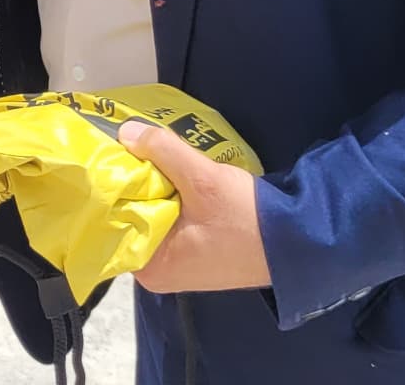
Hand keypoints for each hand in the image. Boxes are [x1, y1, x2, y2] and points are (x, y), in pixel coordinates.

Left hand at [117, 122, 270, 292]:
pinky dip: (173, 196)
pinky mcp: (197, 252)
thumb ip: (163, 152)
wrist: (299, 241)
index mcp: (151, 266)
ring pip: (154, 214)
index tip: (105, 155)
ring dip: (156, 186)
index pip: (113, 222)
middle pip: (133, 216)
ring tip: (147, 150)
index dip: (111, 187)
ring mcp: (179, 263)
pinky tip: (173, 170)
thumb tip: (126, 132)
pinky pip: (172, 219)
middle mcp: (159, 271)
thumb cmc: (247, 219)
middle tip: (126, 144)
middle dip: (134, 182)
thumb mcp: (203, 179)